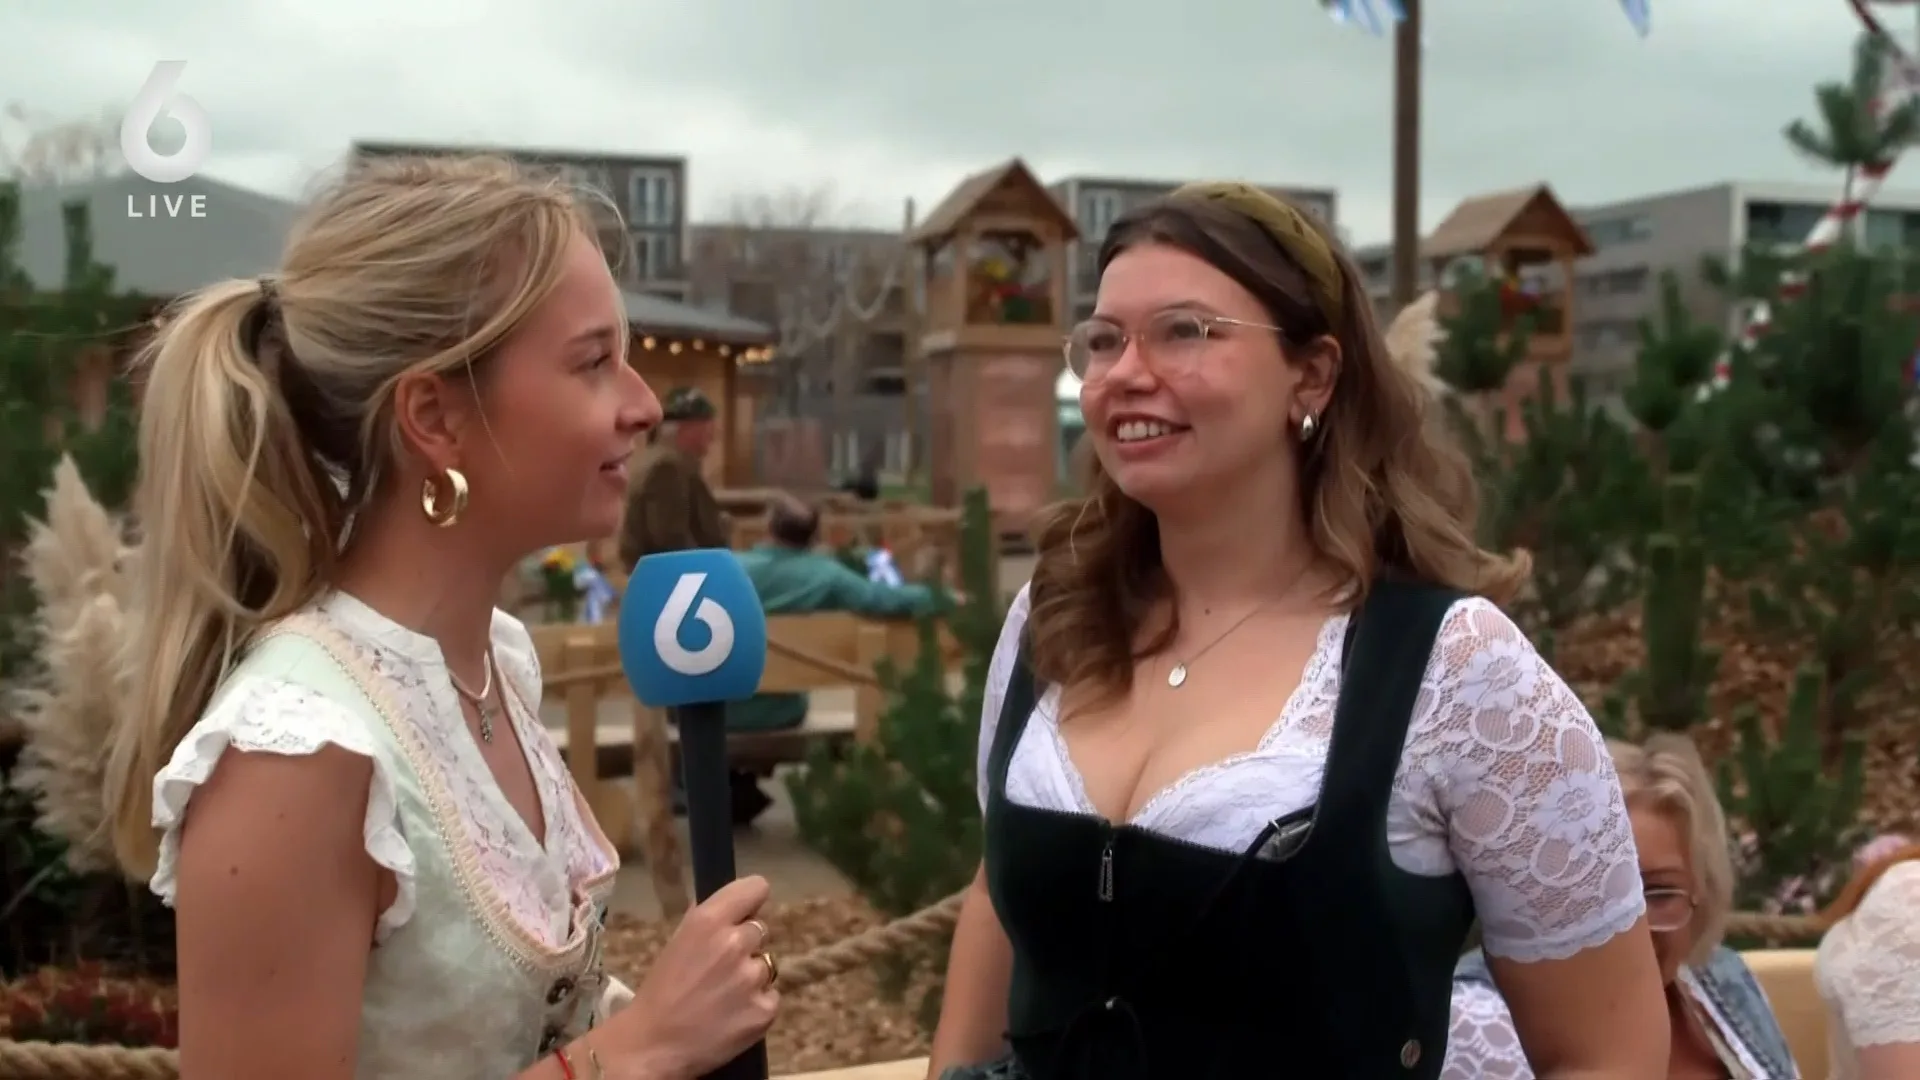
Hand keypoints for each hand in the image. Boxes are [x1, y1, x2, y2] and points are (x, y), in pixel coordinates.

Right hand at [589, 876, 779, 1079]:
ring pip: (767, 965)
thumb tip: (729, 905)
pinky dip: (757, 1005)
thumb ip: (706, 921)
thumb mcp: (677, 943)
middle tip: (723, 967)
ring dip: (752, 977)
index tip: (745, 913)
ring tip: (724, 996)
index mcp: (709, 921)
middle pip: (761, 930)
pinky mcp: (765, 1009)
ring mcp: (753, 978)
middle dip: (746, 945)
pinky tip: (733, 1015)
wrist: (652, 1045)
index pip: (756, 888)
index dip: (751, 901)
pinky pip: (771, 996)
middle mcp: (735, 943)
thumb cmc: (659, 991)